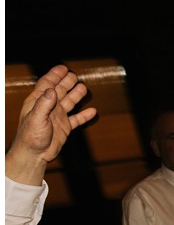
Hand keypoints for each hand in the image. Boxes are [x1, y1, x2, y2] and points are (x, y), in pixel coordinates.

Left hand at [7, 65, 96, 185]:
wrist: (33, 156)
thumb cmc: (30, 137)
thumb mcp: (35, 118)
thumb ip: (44, 103)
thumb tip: (52, 89)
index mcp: (38, 102)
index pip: (47, 85)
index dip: (54, 75)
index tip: (62, 68)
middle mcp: (49, 108)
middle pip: (60, 91)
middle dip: (67, 82)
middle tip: (74, 76)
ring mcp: (57, 117)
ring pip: (69, 102)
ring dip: (76, 95)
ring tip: (83, 88)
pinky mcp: (64, 127)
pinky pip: (76, 119)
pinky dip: (84, 115)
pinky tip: (92, 111)